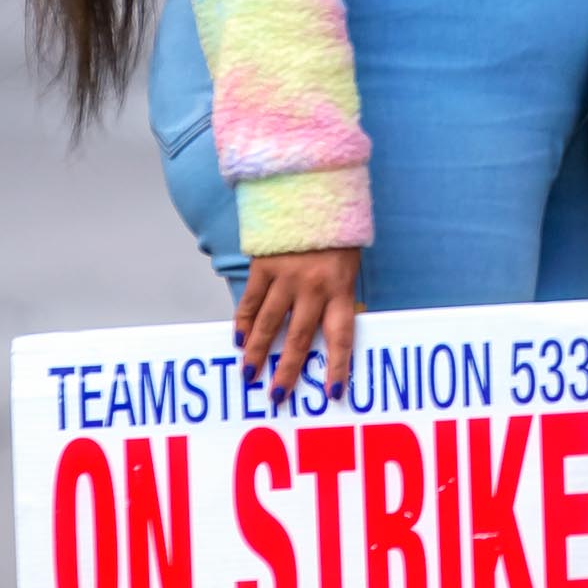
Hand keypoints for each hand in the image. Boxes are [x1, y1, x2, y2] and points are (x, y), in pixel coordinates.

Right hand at [237, 247, 361, 399]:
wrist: (313, 191)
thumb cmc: (336, 234)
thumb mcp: (348, 265)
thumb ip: (338, 296)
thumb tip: (329, 333)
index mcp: (340, 287)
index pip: (341, 336)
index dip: (338, 367)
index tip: (333, 393)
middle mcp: (314, 286)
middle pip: (300, 338)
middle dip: (288, 371)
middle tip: (277, 396)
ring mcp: (287, 276)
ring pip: (269, 324)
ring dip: (259, 353)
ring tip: (249, 375)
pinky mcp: (264, 265)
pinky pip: (251, 300)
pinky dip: (244, 322)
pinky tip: (239, 340)